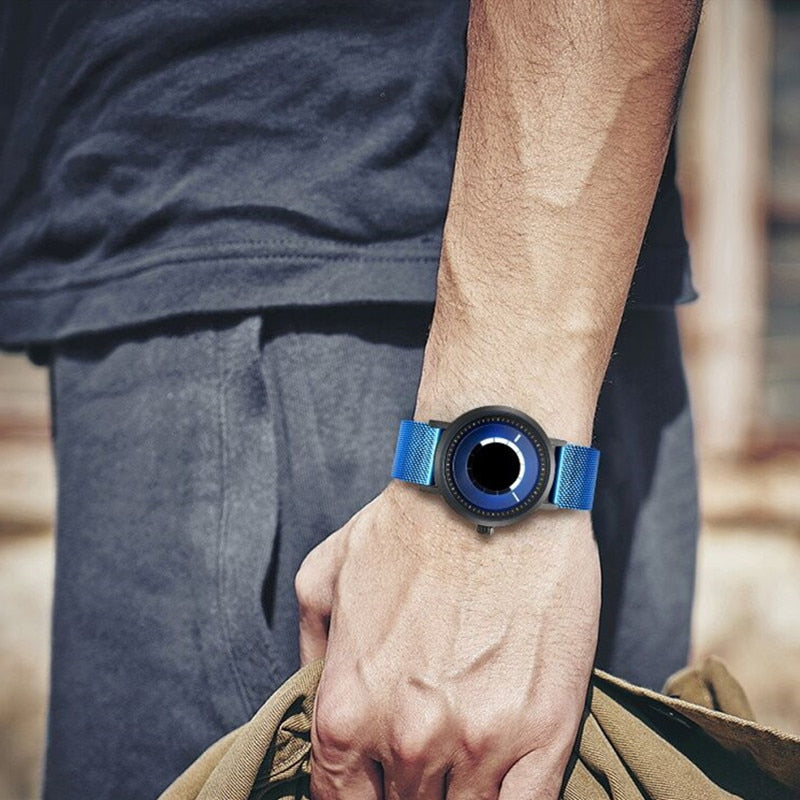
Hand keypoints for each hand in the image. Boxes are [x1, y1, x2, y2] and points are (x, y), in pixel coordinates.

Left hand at [295, 479, 600, 799]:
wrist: (492, 489)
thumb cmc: (413, 526)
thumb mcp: (325, 576)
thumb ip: (312, 654)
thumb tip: (319, 698)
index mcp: (348, 708)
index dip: (355, 798)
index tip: (374, 781)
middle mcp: (408, 738)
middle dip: (408, 787)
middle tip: (427, 745)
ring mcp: (480, 741)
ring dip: (460, 792)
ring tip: (466, 752)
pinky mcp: (545, 732)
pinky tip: (502, 781)